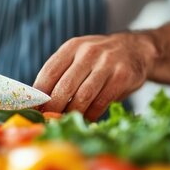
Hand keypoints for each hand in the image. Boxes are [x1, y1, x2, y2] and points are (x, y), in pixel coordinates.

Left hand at [34, 33, 156, 120]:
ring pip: (83, 96)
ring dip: (73, 113)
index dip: (39, 94)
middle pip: (64, 86)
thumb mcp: (78, 57)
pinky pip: (101, 102)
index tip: (33, 110)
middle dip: (54, 108)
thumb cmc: (99, 59)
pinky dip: (91, 114)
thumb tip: (38, 103)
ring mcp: (107, 63)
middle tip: (49, 121)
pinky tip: (87, 119)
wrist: (136, 49)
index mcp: (72, 47)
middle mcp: (88, 52)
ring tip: (67, 122)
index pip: (49, 72)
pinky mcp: (122, 76)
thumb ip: (61, 74)